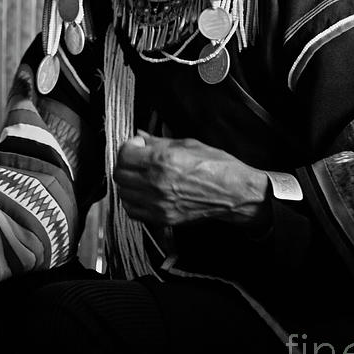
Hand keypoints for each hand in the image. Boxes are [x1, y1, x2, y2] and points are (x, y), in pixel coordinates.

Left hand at [113, 133, 269, 227]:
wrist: (233, 193)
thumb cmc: (217, 166)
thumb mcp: (187, 144)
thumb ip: (158, 141)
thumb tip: (140, 135)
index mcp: (163, 161)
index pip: (125, 154)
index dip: (129, 147)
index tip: (138, 145)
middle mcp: (157, 183)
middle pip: (120, 174)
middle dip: (125, 164)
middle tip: (137, 159)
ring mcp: (158, 203)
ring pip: (123, 193)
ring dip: (128, 182)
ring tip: (141, 175)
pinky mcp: (163, 218)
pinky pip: (133, 211)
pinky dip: (133, 201)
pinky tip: (143, 192)